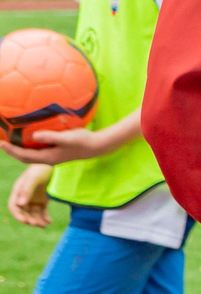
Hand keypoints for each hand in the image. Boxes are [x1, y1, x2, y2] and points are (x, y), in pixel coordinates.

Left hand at [1, 126, 115, 165]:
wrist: (97, 146)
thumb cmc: (83, 141)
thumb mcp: (67, 138)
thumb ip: (51, 137)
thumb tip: (34, 135)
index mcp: (48, 157)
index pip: (24, 155)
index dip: (11, 150)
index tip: (0, 143)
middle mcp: (48, 159)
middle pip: (24, 158)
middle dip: (12, 151)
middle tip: (1, 143)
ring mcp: (52, 156)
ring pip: (30, 155)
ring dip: (19, 149)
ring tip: (10, 141)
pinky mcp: (56, 152)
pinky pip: (37, 150)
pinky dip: (29, 146)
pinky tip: (29, 138)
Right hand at [7, 165, 47, 227]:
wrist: (55, 163)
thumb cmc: (42, 168)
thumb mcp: (34, 178)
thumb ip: (27, 190)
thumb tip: (20, 204)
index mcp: (18, 191)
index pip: (14, 206)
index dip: (18, 215)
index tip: (25, 221)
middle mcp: (25, 196)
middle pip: (24, 212)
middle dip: (29, 219)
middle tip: (37, 224)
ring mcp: (34, 198)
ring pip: (33, 213)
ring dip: (37, 220)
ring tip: (44, 225)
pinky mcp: (43, 200)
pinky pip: (42, 212)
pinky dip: (44, 217)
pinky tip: (49, 222)